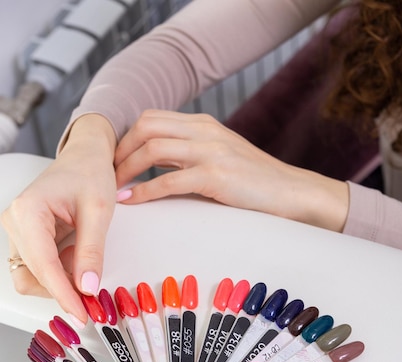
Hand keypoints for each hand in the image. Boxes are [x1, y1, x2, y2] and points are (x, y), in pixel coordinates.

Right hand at [0, 115, 117, 325]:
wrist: (85, 157)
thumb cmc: (90, 173)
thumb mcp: (99, 211)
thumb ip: (92, 251)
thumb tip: (87, 288)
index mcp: (28, 211)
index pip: (44, 266)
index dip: (63, 295)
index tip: (82, 315)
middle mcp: (14, 222)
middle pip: (32, 277)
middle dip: (62, 291)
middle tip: (93, 299)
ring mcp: (17, 232)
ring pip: (32, 277)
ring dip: (60, 282)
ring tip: (85, 263)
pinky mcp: (26, 239)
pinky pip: (38, 269)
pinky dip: (60, 273)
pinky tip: (76, 257)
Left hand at [114, 109, 348, 230]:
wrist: (294, 194)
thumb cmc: (256, 184)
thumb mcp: (220, 161)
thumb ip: (190, 160)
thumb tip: (155, 174)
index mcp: (204, 125)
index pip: (152, 119)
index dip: (126, 139)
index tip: (113, 162)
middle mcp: (205, 131)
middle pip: (146, 127)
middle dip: (119, 150)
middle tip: (106, 175)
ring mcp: (211, 150)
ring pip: (153, 149)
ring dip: (126, 169)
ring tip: (112, 189)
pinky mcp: (217, 175)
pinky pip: (169, 180)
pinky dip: (145, 191)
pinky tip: (131, 201)